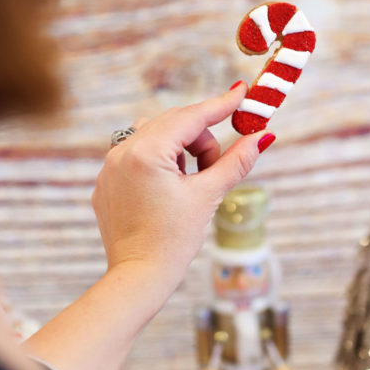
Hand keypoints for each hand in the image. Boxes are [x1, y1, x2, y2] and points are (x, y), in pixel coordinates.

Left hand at [91, 83, 272, 302]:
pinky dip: (158, 163)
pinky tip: (167, 192)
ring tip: (190, 182)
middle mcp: (122, 152)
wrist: (138, 278)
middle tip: (217, 166)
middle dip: (202, 140)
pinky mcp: (106, 182)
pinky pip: (135, 155)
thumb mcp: (208, 196)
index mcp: (146, 152)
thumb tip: (263, 136)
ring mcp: (109, 167)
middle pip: (174, 124)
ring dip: (180, 149)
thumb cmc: (174, 241)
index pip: (191, 117)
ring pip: (154, 136)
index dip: (220, 104)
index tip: (241, 91)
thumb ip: (236, 161)